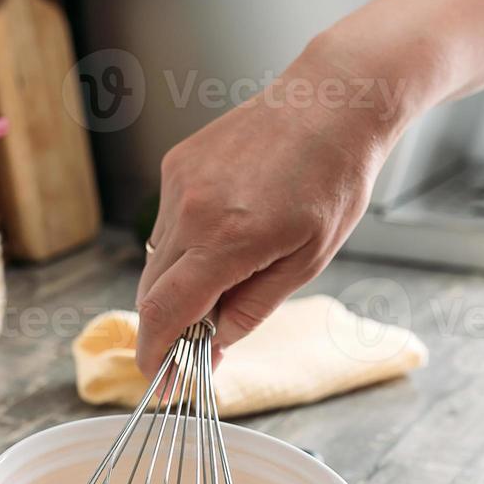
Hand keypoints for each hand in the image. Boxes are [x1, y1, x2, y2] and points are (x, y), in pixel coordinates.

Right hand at [134, 37, 409, 375]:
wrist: (330, 104)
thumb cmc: (332, 181)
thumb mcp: (307, 262)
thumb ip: (251, 309)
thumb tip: (213, 346)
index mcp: (226, 241)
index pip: (165, 313)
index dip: (155, 353)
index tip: (156, 379)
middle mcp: (190, 211)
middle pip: (152, 291)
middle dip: (165, 328)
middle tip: (190, 351)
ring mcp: (178, 184)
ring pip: (157, 258)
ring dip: (177, 285)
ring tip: (223, 282)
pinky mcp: (176, 165)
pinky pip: (166, 224)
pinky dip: (184, 245)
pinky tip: (225, 234)